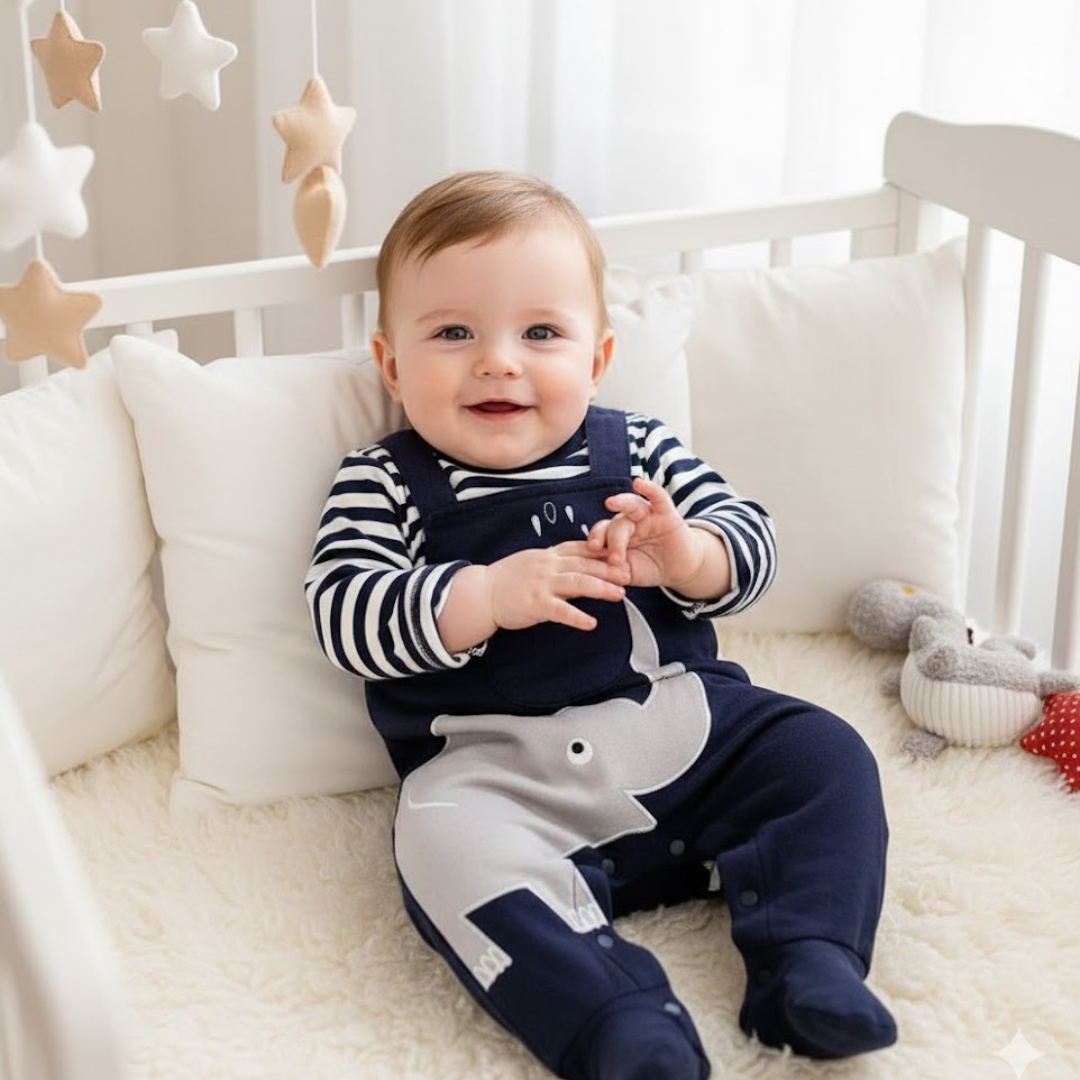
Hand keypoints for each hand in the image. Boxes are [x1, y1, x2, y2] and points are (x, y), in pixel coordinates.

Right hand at [485, 541, 630, 631]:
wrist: (482, 593)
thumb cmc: (508, 580)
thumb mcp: (535, 563)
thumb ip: (558, 563)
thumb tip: (583, 565)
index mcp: (549, 556)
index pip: (581, 548)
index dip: (604, 550)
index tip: (624, 552)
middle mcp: (548, 566)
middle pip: (585, 564)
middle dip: (610, 568)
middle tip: (630, 573)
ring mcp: (542, 584)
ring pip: (577, 582)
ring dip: (601, 587)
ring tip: (619, 594)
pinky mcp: (535, 604)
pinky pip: (560, 610)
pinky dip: (577, 617)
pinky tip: (591, 623)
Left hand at [586, 477, 726, 596]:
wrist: (678, 569)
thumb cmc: (648, 568)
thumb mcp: (626, 572)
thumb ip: (610, 569)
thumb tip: (591, 571)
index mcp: (615, 535)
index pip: (601, 532)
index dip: (595, 538)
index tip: (592, 549)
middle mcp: (629, 522)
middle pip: (616, 523)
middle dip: (613, 540)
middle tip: (615, 558)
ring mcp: (647, 515)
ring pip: (632, 506)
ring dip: (621, 503)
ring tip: (610, 503)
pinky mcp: (666, 513)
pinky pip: (658, 497)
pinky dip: (650, 489)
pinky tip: (640, 483)